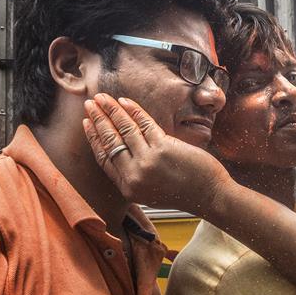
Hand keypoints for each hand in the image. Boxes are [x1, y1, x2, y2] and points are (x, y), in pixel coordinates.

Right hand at [82, 93, 229, 214]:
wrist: (209, 196)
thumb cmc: (184, 192)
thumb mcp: (151, 191)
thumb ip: (134, 174)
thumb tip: (123, 149)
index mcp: (128, 188)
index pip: (103, 158)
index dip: (94, 138)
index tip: (87, 123)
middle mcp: (134, 176)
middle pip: (110, 141)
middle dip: (98, 119)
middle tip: (89, 104)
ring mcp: (148, 161)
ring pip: (124, 130)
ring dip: (111, 110)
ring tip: (102, 98)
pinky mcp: (163, 148)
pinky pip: (144, 124)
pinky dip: (133, 110)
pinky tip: (125, 101)